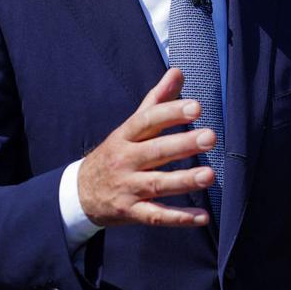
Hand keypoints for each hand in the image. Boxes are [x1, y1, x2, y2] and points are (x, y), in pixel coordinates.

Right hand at [77, 67, 216, 226]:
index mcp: (125, 136)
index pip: (147, 121)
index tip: (196, 107)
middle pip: (155, 151)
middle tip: (209, 137)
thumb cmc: (115, 154)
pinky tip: (203, 216)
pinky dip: (180, 218)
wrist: (80, 193)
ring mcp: (127, 188)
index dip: (170, 113)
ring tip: (209, 175)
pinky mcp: (131, 212)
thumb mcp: (130, 127)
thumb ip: (157, 100)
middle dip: (182, 144)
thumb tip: (178, 71)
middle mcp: (125, 161)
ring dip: (184, 180)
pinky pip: (156, 216)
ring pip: (157, 184)